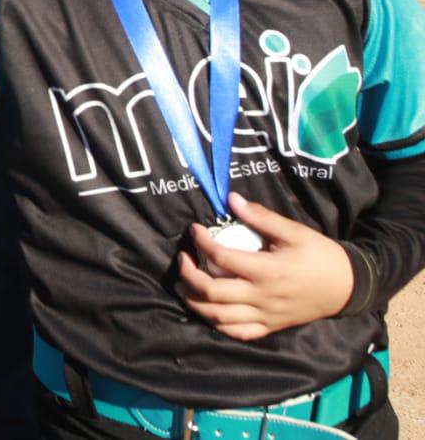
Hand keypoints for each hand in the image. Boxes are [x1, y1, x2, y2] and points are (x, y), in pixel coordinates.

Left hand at [176, 192, 353, 340]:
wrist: (348, 287)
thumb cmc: (321, 256)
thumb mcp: (294, 231)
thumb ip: (261, 217)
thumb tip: (231, 199)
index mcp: (267, 271)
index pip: (221, 258)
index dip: (201, 242)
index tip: (194, 230)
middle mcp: (262, 297)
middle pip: (211, 292)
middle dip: (188, 275)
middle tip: (183, 259)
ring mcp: (265, 316)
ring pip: (218, 317)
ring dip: (194, 301)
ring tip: (184, 285)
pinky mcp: (270, 327)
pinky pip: (237, 333)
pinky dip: (217, 323)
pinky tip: (207, 309)